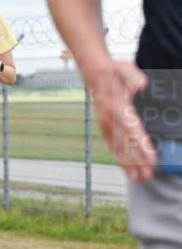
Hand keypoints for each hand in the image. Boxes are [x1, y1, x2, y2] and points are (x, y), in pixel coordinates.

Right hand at [91, 62, 156, 181]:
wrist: (96, 73)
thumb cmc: (115, 72)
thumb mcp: (127, 70)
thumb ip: (134, 79)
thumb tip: (142, 86)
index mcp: (117, 108)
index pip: (132, 131)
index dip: (142, 146)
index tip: (152, 159)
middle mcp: (109, 119)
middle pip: (125, 144)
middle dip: (137, 162)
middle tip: (148, 176)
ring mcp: (105, 124)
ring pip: (117, 148)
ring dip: (128, 164)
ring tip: (138, 178)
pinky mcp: (104, 127)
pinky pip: (111, 145)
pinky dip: (119, 157)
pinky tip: (125, 167)